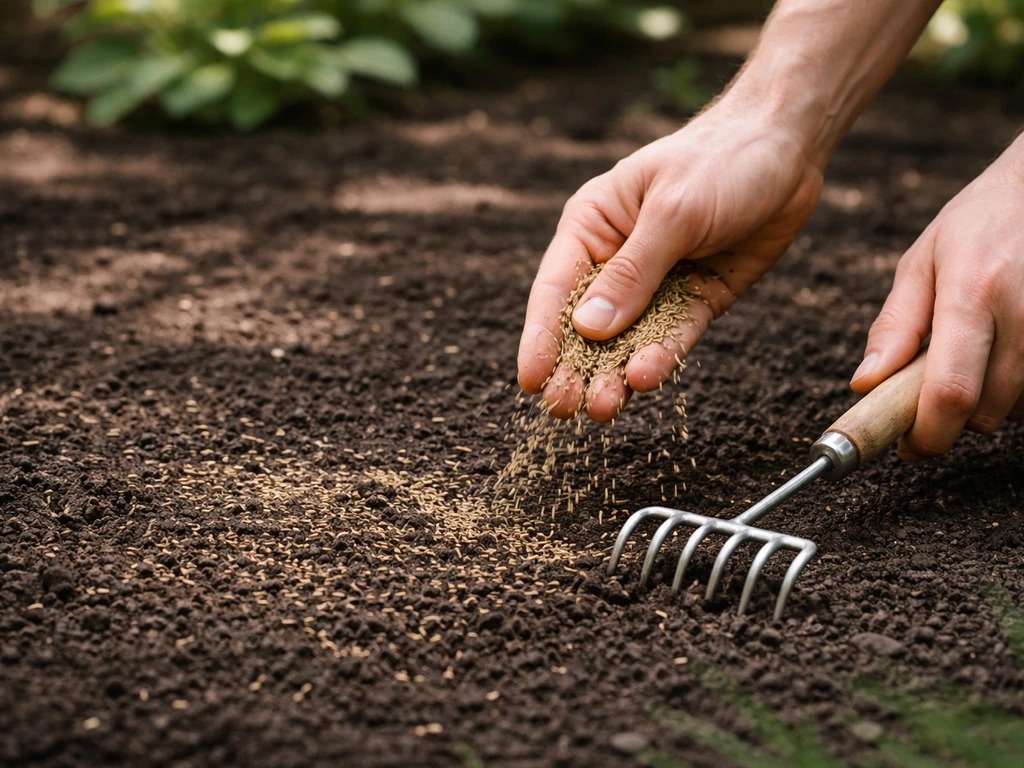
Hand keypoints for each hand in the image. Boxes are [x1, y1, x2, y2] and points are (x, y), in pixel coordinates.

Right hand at [517, 98, 823, 420]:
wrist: (787, 147)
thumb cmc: (719, 161)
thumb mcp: (673, 212)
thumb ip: (633, 273)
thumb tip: (587, 329)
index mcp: (593, 226)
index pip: (555, 289)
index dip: (540, 337)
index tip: (530, 381)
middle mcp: (617, 259)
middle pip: (588, 324)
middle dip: (575, 367)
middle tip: (565, 408)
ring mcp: (657, 283)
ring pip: (629, 339)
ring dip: (614, 374)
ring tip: (604, 408)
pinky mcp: (695, 298)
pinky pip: (674, 335)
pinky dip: (661, 357)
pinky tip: (647, 378)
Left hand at [851, 138, 1023, 459]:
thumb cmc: (975, 223)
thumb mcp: (920, 263)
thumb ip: (894, 327)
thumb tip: (865, 385)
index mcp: (972, 292)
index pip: (949, 390)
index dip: (928, 434)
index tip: (908, 448)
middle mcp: (1023, 312)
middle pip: (986, 410)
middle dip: (951, 422)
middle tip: (929, 399)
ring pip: (1017, 408)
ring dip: (985, 405)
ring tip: (969, 360)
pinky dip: (1014, 390)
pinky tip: (1000, 357)